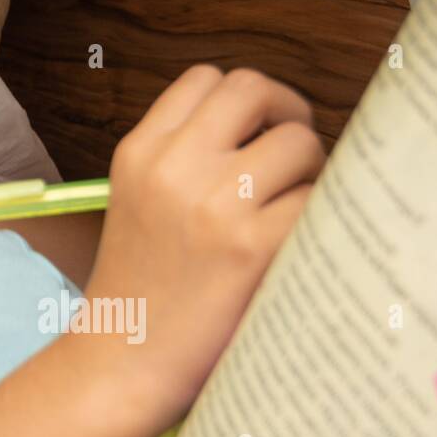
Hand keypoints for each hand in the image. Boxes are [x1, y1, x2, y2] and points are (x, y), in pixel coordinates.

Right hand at [81, 65, 326, 427]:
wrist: (122, 357)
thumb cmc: (136, 284)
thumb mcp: (133, 197)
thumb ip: (179, 154)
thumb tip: (262, 124)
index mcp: (138, 150)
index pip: (205, 78)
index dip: (243, 100)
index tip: (255, 129)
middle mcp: (171, 165)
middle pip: (253, 88)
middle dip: (286, 113)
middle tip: (290, 153)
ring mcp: (211, 203)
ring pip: (298, 141)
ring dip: (309, 170)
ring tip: (289, 207)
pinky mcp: (250, 246)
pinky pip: (314, 200)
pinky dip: (313, 216)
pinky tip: (289, 242)